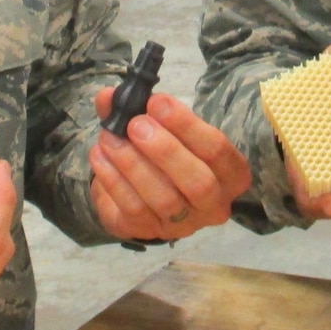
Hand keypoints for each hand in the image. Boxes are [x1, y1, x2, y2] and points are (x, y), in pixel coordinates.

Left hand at [87, 89, 252, 241]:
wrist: (142, 192)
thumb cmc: (164, 153)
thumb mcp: (160, 128)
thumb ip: (136, 109)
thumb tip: (109, 97)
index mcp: (230, 173)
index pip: (217, 150)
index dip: (187, 125)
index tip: (156, 102)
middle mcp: (214, 204)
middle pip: (199, 182)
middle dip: (166, 151)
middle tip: (136, 125)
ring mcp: (184, 225)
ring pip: (164, 199)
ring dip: (133, 165)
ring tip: (109, 138)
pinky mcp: (151, 232)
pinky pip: (134, 210)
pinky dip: (114, 181)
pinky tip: (100, 156)